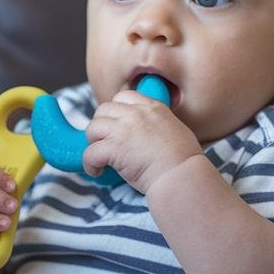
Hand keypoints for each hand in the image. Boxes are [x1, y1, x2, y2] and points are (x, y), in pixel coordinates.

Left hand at [82, 89, 202, 192]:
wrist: (182, 176)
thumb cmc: (183, 161)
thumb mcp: (175, 129)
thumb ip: (157, 123)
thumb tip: (146, 131)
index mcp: (153, 108)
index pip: (123, 96)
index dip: (115, 110)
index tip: (115, 124)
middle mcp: (136, 114)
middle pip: (103, 109)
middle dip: (101, 125)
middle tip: (105, 141)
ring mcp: (123, 130)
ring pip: (92, 128)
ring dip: (93, 142)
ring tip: (100, 156)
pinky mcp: (114, 148)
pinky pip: (90, 152)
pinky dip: (89, 163)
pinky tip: (96, 171)